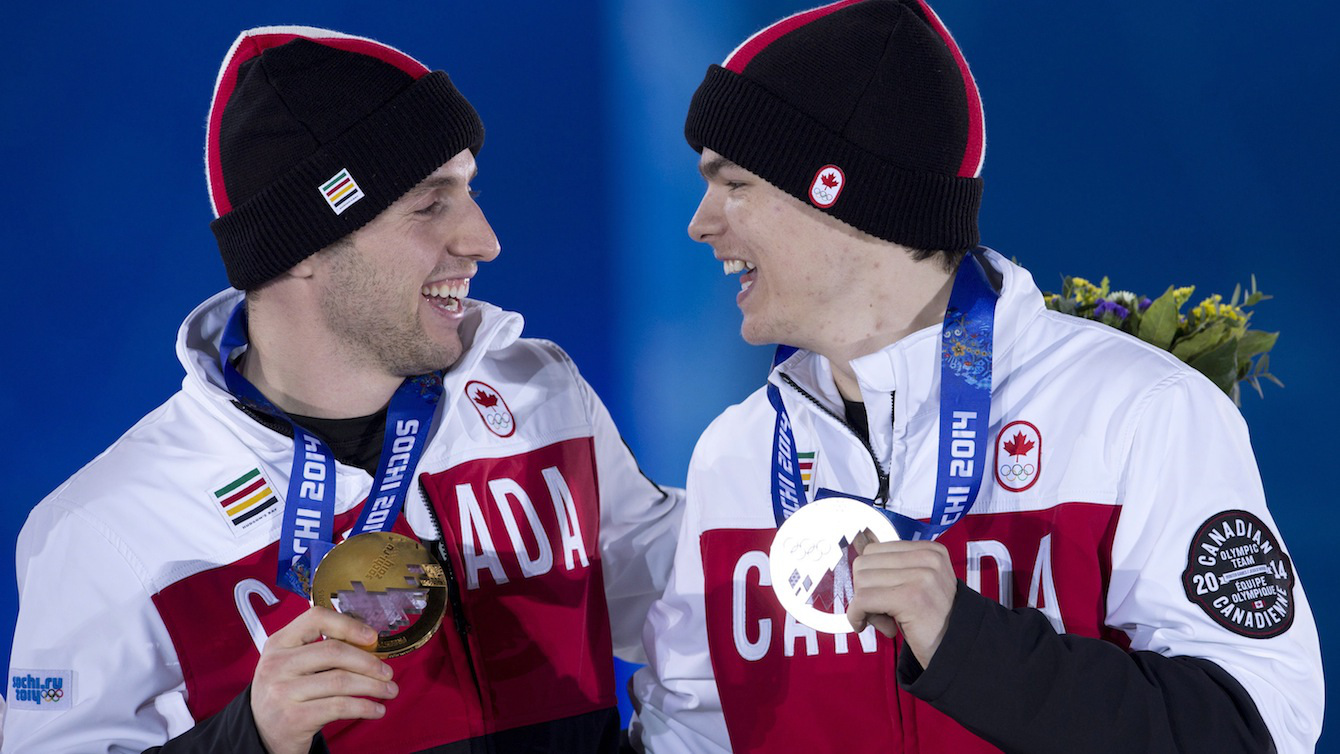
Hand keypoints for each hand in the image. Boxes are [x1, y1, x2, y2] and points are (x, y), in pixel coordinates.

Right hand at [250, 606, 397, 753]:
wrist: (262, 733)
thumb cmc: (287, 693)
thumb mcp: (292, 664)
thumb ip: (321, 650)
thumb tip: (369, 643)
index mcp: (279, 643)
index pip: (315, 619)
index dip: (348, 625)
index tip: (372, 637)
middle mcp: (276, 664)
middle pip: (334, 651)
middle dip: (369, 662)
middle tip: (387, 672)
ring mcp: (283, 692)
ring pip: (340, 681)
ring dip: (373, 686)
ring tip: (389, 690)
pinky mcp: (293, 718)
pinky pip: (340, 707)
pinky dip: (365, 707)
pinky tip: (377, 709)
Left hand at [845, 531, 956, 666]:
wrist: (957, 652)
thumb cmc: (930, 621)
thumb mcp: (917, 585)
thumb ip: (893, 570)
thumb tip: (857, 550)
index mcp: (930, 550)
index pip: (874, 550)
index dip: (869, 577)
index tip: (880, 598)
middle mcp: (928, 558)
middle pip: (864, 564)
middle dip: (863, 590)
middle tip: (880, 612)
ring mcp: (921, 577)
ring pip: (861, 582)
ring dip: (863, 606)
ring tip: (884, 620)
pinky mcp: (911, 598)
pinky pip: (863, 600)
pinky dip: (856, 615)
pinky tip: (863, 626)